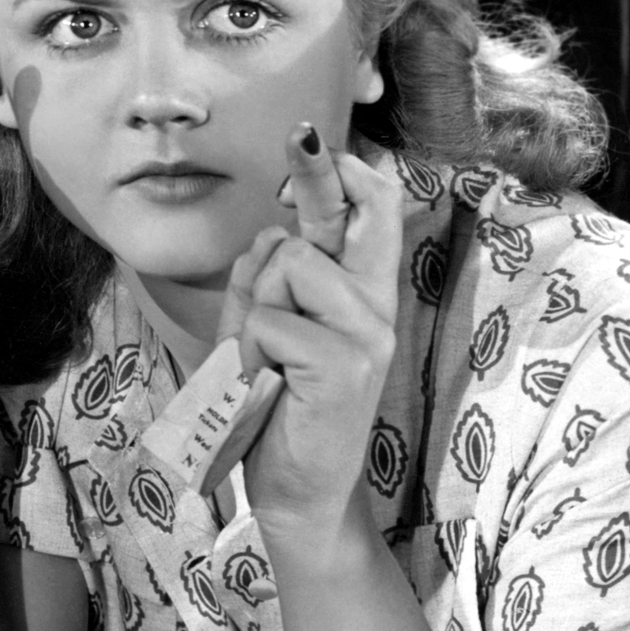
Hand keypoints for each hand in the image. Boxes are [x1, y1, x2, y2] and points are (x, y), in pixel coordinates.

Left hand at [225, 128, 401, 548]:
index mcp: (362, 293)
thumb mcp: (263, 328)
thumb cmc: (275, 404)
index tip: (311, 156)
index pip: (379, 210)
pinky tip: (269, 383)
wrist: (296, 489)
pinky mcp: (344, 363)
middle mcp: (376, 305)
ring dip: (255, 304)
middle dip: (317, 180)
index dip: (346, 173)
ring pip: (288, 264)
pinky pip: (270, 319)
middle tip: (299, 141)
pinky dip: (250, 348)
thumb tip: (275, 228)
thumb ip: (269, 277)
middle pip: (352, 213)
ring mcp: (367, 333)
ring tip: (265, 356)